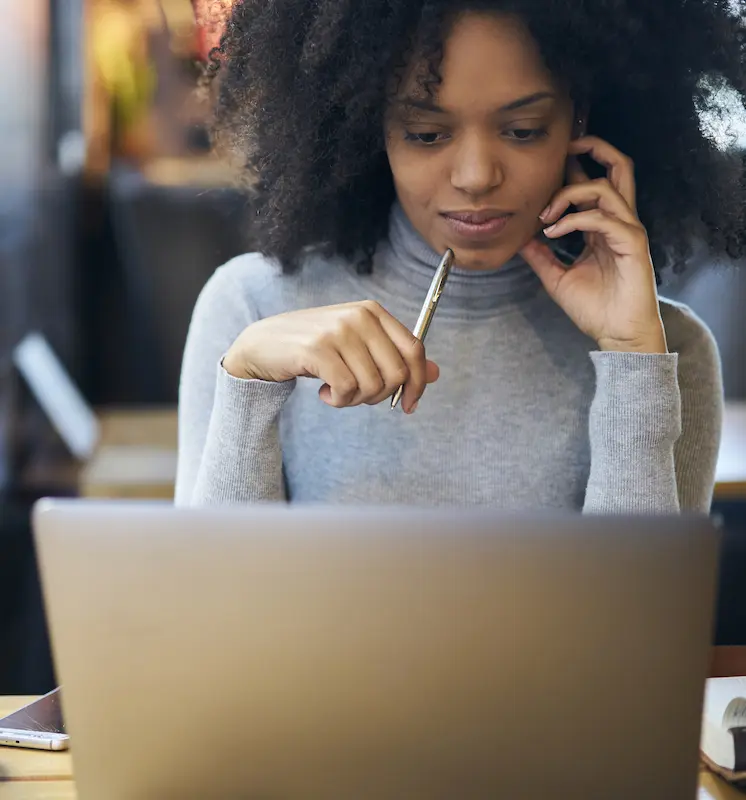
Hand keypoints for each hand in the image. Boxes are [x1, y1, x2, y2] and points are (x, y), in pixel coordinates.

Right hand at [223, 301, 438, 412]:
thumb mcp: (358, 347)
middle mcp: (359, 316)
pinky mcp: (317, 350)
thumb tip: (436, 374)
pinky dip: (339, 401)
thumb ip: (395, 357)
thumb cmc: (315, 348)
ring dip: (356, 400)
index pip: (415, 349)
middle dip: (382, 396)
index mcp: (373, 312)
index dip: (418, 383)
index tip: (409, 405)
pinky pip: (347, 389)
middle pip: (397, 372)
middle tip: (358, 396)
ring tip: (338, 393)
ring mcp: (338, 331)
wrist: (263, 345)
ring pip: (372, 385)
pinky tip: (325, 394)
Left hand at [519, 137, 667, 353]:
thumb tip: (517, 240)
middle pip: (618, 167)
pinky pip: (604, 218)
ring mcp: (628, 231)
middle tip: (563, 148)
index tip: (541, 173)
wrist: (617, 335)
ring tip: (545, 217)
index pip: (593, 182)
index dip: (572, 168)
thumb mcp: (556, 278)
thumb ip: (540, 256)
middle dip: (593, 148)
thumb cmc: (595, 308)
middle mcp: (618, 222)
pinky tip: (553, 233)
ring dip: (570, 194)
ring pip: (606, 187)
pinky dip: (575, 220)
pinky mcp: (633, 244)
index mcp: (603, 226)